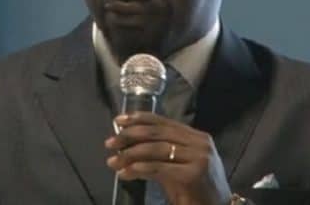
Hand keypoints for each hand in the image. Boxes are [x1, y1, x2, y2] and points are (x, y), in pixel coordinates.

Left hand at [105, 112, 231, 204]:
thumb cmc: (195, 191)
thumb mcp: (177, 166)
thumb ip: (159, 153)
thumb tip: (127, 146)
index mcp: (196, 136)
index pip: (163, 122)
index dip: (139, 119)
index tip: (119, 121)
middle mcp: (199, 143)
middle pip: (157, 133)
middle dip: (130, 136)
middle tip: (110, 143)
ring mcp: (198, 157)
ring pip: (156, 149)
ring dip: (130, 155)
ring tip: (113, 162)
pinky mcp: (194, 174)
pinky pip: (159, 167)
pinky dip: (140, 169)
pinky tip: (127, 172)